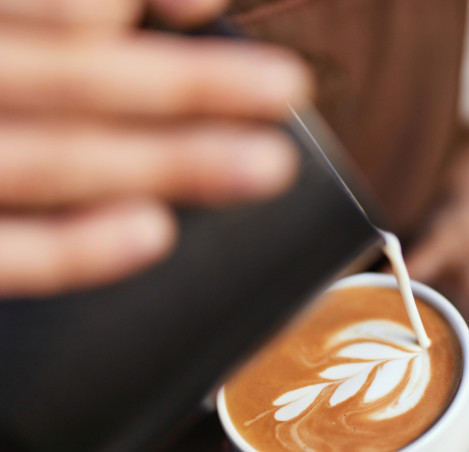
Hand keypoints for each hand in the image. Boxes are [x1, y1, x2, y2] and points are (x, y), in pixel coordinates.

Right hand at [0, 0, 311, 296]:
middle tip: (287, 88)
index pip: (62, 9)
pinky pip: (8, 257)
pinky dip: (79, 248)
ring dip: (171, 163)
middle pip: (77, 76)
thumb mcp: (2, 37)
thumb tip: (187, 11)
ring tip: (266, 166)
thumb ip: (50, 22)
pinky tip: (155, 234)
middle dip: (190, 83)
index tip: (211, 6)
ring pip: (59, 162)